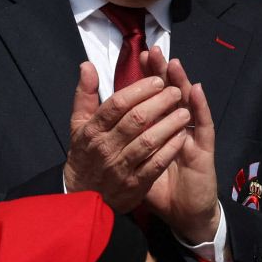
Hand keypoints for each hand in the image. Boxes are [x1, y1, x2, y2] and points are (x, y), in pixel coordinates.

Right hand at [64, 62, 190, 210]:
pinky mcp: (134, 185)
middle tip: (176, 91)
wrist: (83, 197)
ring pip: (148, 141)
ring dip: (169, 124)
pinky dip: (170, 149)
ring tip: (184, 111)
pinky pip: (155, 164)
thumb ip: (85, 94)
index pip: (117, 104)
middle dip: (159, 103)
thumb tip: (88, 65)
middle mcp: (106, 148)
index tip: (157, 80)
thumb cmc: (84, 155)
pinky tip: (182, 137)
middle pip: (135, 120)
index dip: (139, 89)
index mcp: (93, 130)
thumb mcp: (77, 125)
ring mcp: (121, 167)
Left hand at [138, 46, 219, 242]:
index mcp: (160, 129)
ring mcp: (193, 137)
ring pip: (188, 103)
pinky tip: (196, 89)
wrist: (184, 214)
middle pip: (170, 93)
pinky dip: (201, 106)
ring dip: (181, 81)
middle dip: (161, 72)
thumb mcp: (134, 163)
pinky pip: (204, 125)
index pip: (152, 97)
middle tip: (152, 50)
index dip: (146, 78)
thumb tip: (103, 128)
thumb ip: (122, 143)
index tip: (138, 58)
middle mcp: (178, 128)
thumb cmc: (160, 187)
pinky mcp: (204, 150)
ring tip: (173, 61)